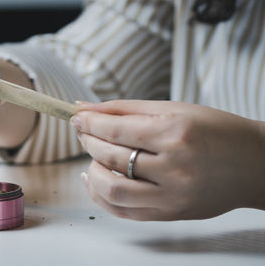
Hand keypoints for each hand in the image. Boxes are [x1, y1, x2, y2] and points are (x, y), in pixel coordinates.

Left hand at [71, 100, 264, 220]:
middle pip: (111, 157)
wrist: (253, 164)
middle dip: (89, 141)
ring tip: (92, 156)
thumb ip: (126, 109)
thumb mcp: (174, 110)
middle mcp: (173, 168)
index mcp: (175, 134)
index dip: (90, 123)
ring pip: (112, 190)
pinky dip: (102, 196)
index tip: (76, 118)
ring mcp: (171, 196)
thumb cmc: (217, 131)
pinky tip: (96, 180)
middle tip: (85, 132)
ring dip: (92, 171)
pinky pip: (124, 211)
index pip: (116, 130)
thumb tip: (85, 109)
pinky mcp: (169, 214)